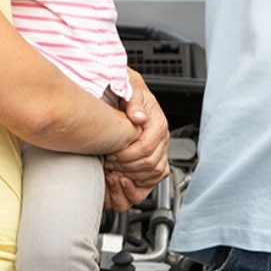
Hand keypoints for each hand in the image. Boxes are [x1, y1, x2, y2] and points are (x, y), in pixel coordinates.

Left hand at [102, 68, 169, 208]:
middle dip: (126, 166)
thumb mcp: (129, 89)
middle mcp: (161, 138)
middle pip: (150, 164)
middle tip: (108, 163)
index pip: (145, 148)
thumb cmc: (126, 90)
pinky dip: (139, 182)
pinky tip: (123, 178)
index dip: (126, 155)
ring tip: (113, 170)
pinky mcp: (155, 157)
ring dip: (132, 175)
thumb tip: (138, 117)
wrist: (125, 90)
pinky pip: (154, 178)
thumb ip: (134, 101)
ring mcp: (159, 148)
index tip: (109, 155)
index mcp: (157, 123)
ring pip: (154, 173)